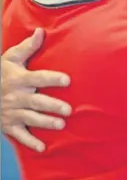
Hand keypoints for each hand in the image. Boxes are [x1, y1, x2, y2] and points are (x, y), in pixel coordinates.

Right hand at [1, 28, 71, 151]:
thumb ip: (27, 47)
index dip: (52, 79)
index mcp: (19, 79)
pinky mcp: (8, 125)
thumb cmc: (1, 73)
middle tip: (68, 110)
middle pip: (36, 102)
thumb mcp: (10, 58)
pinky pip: (19, 135)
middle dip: (52, 106)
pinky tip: (43, 148)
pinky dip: (30, 142)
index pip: (37, 78)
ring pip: (30, 118)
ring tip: (61, 124)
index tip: (67, 80)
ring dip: (45, 122)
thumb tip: (41, 31)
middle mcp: (16, 96)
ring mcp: (11, 112)